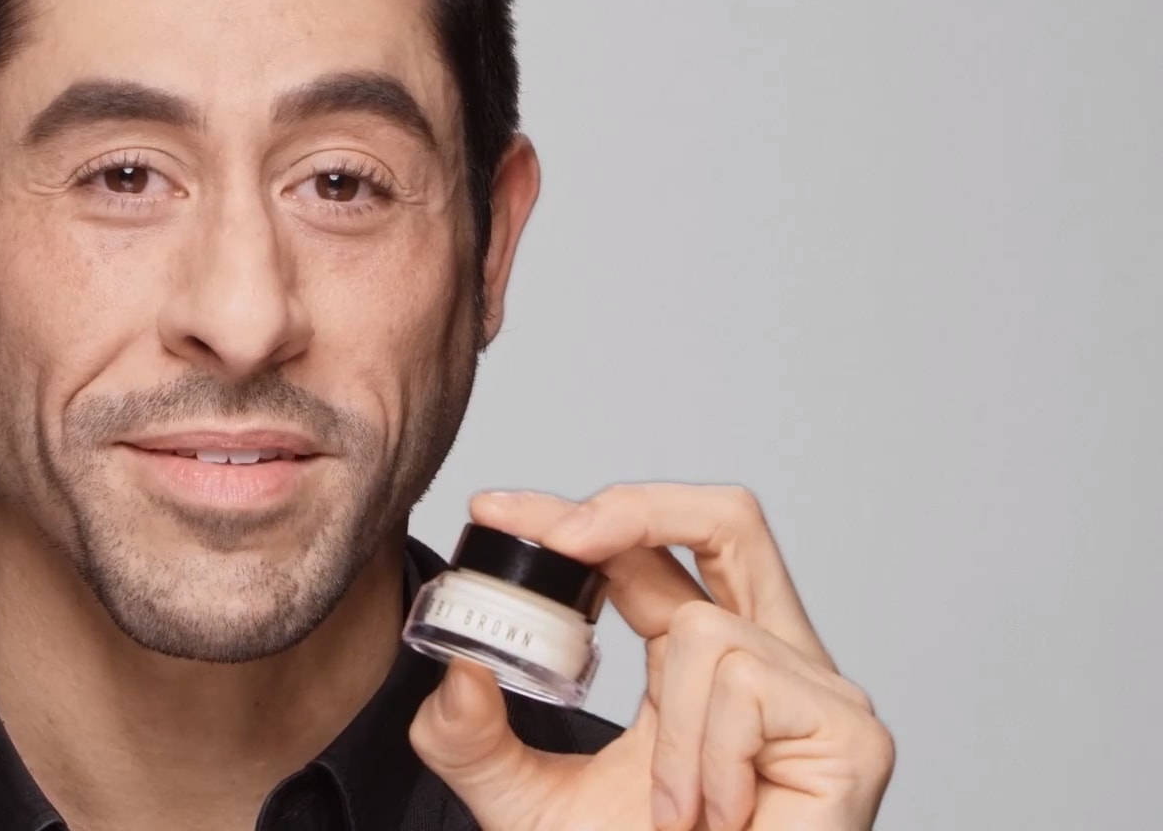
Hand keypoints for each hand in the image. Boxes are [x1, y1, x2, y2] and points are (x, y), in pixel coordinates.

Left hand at [408, 485, 894, 829]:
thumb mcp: (523, 802)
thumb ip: (471, 740)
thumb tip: (457, 670)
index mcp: (694, 661)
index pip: (646, 554)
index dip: (577, 517)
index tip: (495, 510)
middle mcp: (766, 660)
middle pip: (729, 519)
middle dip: (639, 507)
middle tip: (565, 538)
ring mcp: (819, 694)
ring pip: (709, 630)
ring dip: (672, 736)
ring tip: (681, 813)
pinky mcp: (849, 734)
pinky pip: (743, 687)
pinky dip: (708, 760)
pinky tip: (722, 816)